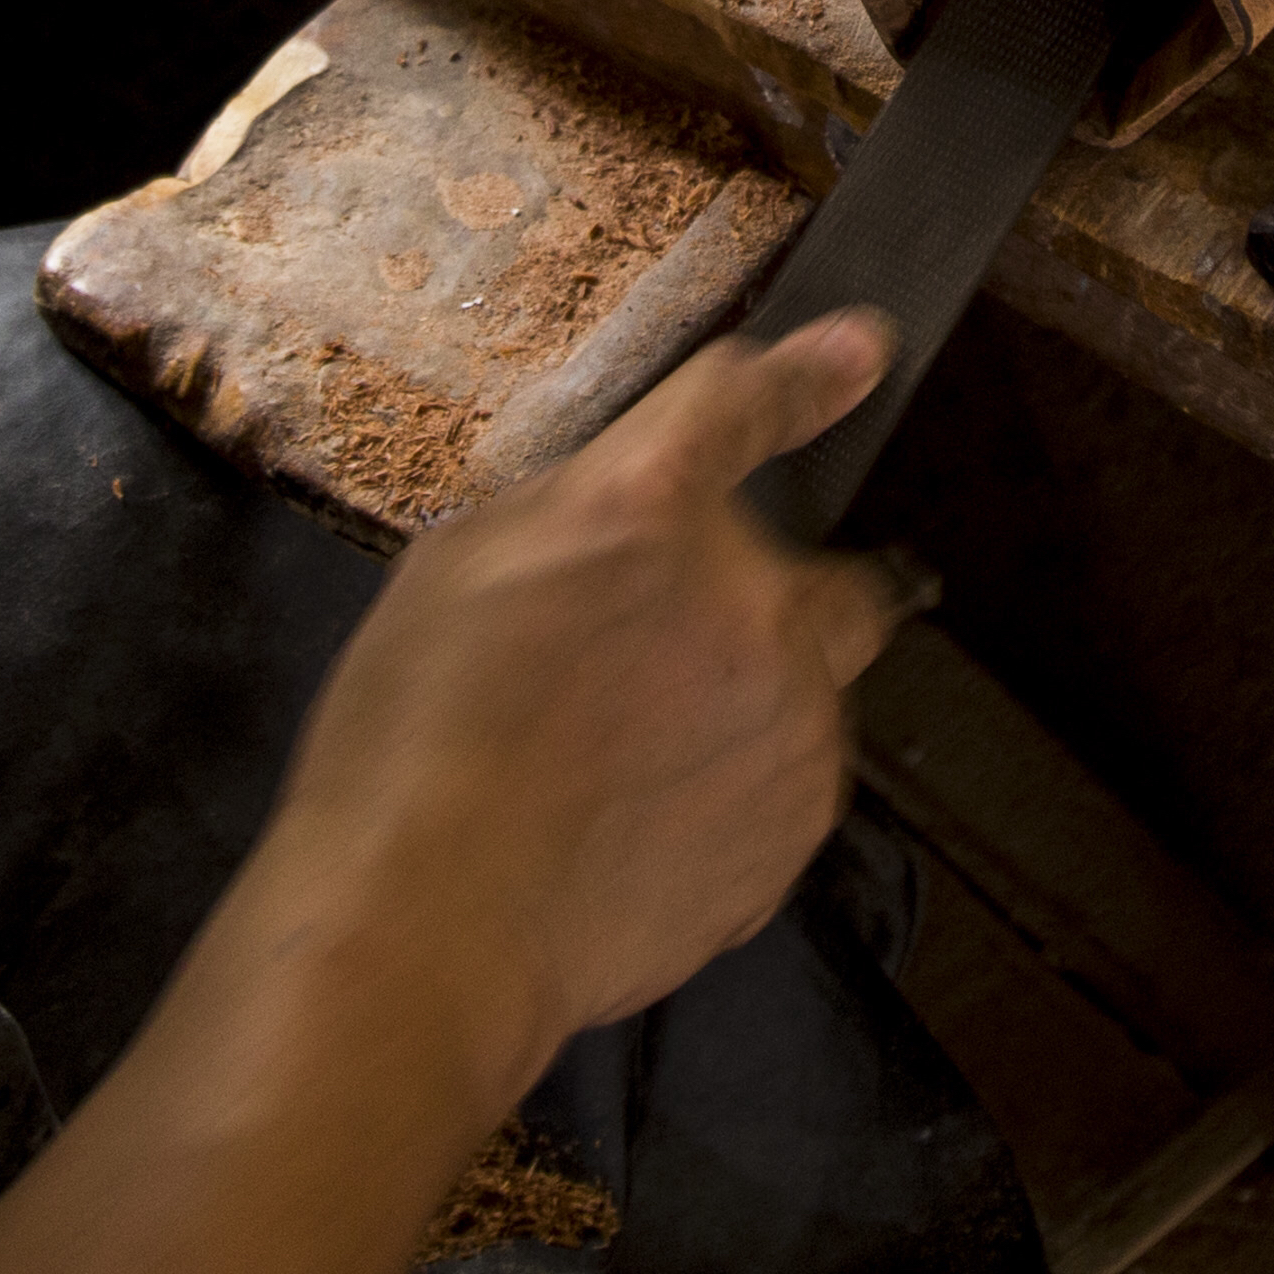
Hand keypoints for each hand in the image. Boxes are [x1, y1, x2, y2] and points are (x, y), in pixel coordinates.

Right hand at [254, 314, 910, 1086]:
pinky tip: (639, 824)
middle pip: (831, 580)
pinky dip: (737, 789)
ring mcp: (791, 725)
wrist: (434, 921)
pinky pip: (788, 784)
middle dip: (782, 606)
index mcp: (647, 509)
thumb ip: (575, 508)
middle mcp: (752, 604)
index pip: (744, 406)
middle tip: (681, 658)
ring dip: (753, 704)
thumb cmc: (411, 737)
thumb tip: (641, 489)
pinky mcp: (796, 830)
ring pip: (812, 692)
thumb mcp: (458, 567)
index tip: (861, 351)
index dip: (806, 376)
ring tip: (629, 765)